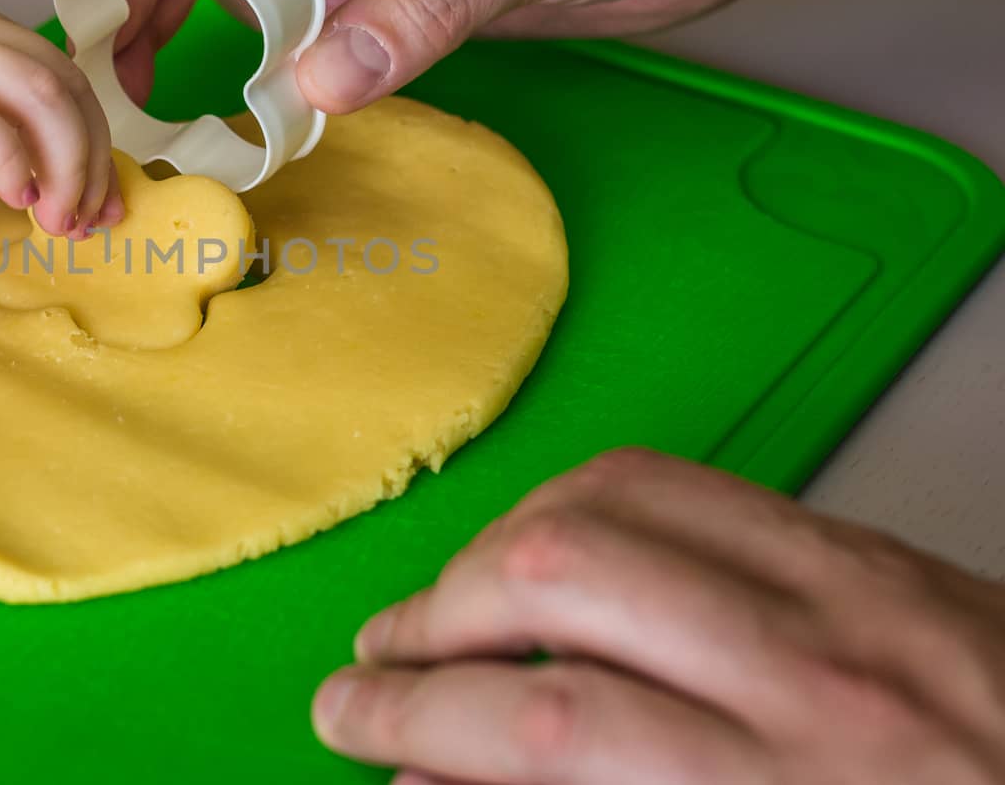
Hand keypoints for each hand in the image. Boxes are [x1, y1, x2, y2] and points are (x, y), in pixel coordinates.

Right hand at [0, 0, 119, 236]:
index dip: (97, 140)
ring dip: (64, 166)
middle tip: (86, 222)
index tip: (104, 202)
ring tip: (56, 221)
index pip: (63, 72)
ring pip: (34, 91)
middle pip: (61, 80)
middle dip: (90, 158)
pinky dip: (11, 163)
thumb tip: (68, 176)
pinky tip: (13, 200)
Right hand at [313, 448, 1004, 783]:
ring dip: (490, 549)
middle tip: (375, 666)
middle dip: (430, 623)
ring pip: (609, 504)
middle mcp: (814, 675)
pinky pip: (685, 477)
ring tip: (443, 605)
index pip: (548, 728)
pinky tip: (543, 542)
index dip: (413, 723)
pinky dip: (581, 499)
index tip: (348, 723)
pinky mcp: (858, 544)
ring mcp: (842, 589)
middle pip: (561, 585)